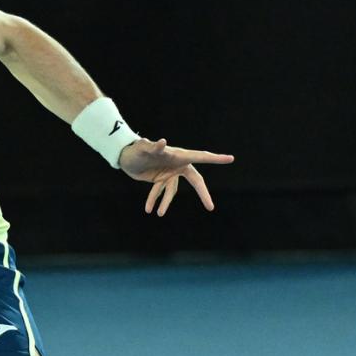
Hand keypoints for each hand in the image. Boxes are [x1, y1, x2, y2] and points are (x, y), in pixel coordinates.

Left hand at [116, 138, 235, 215]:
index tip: (230, 158)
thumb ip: (153, 146)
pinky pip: (160, 192)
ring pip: (172, 191)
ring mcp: (169, 172)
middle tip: (210, 207)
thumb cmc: (135, 149)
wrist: (124, 156)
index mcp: (179, 155)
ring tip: (158, 214)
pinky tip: (148, 209)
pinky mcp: (160, 179)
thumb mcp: (143, 148)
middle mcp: (177, 164)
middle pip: (195, 180)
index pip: (201, 157)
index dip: (216, 159)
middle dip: (202, 193)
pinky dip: (154, 200)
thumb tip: (162, 142)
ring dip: (165, 202)